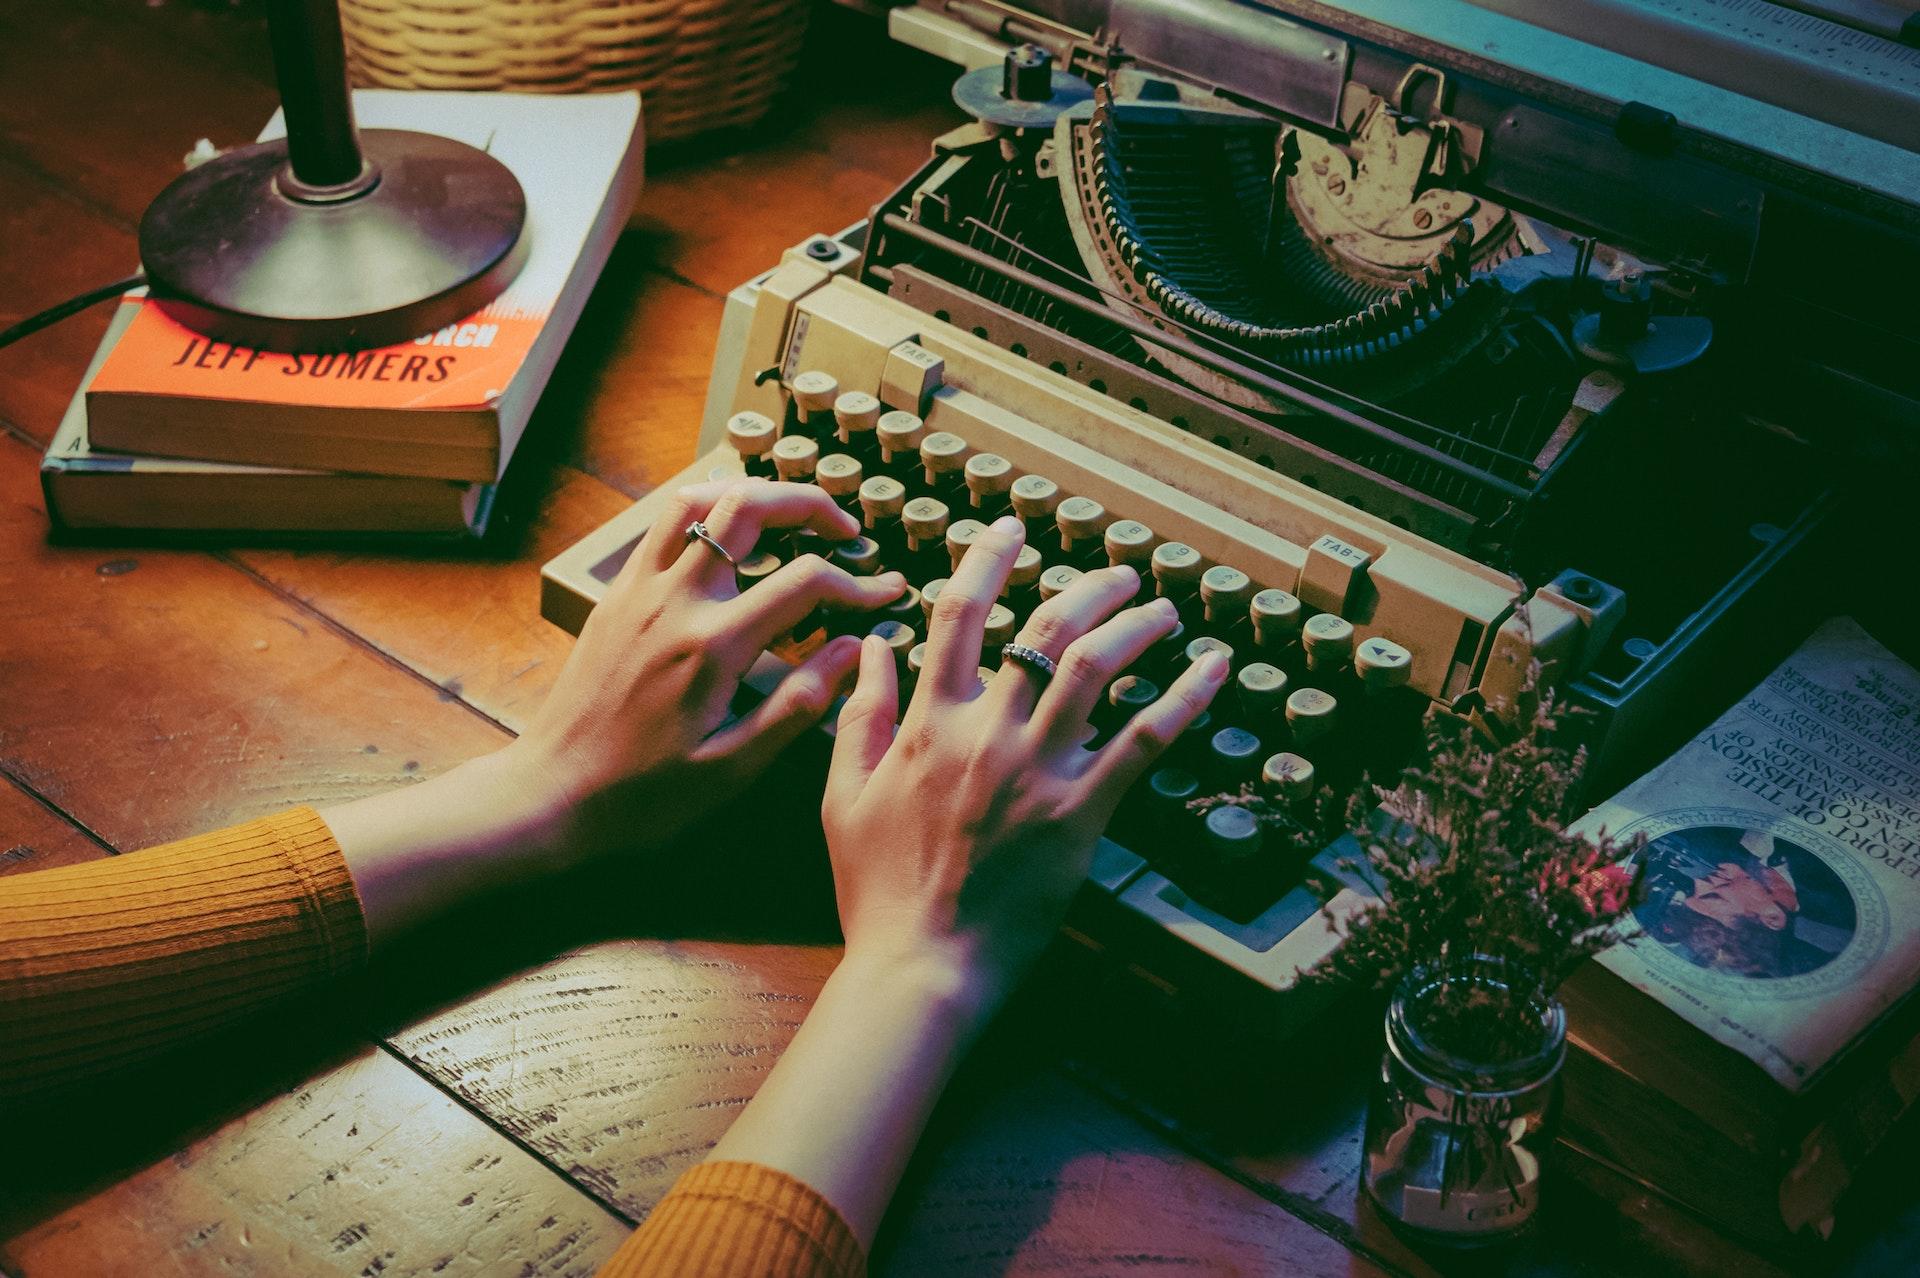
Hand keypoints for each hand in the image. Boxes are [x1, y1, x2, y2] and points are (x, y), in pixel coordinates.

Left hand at [325, 477, 904, 947]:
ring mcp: (638, 590)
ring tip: (788, 518)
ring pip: (698, 499)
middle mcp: (674, 601)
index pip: (805, 582)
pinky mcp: (616, 595)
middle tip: (845, 529)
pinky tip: (728, 540)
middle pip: (748, 507)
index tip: (886, 593)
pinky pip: (662, 525)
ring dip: (751, 495)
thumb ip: (798, 704)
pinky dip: (704, 512)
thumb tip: (850, 649)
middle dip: (808, 504)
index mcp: (712, 646)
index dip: (857, 583)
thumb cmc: (642, 795)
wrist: (552, 794)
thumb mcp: (732, 768)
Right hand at [822, 514, 1229, 1017]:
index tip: (1010, 528)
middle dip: (1087, 586)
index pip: (959, 614)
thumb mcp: (843, 794)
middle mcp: (987, 732)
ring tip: (1161, 605)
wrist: (919, 965)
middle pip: (1045, 629)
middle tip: (1119, 571)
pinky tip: (1211, 669)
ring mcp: (1038, 771)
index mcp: (928, 722)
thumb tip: (872, 647)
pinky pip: (1142, 743)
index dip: (987, 559)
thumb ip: (860, 714)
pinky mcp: (1081, 815)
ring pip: (1096, 669)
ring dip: (1136, 625)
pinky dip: (1182, 699)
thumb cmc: (877, 888)